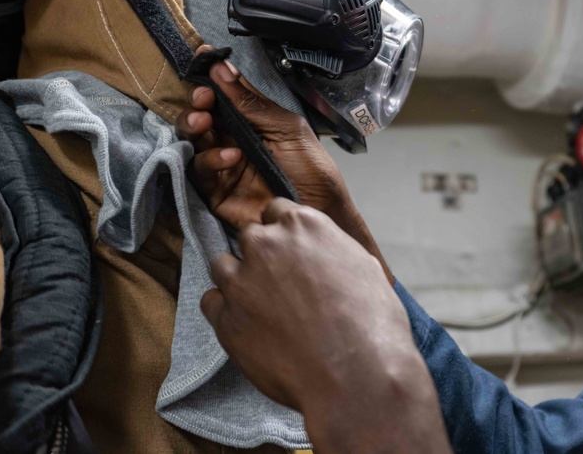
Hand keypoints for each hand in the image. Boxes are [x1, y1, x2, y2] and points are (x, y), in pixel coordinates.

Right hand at [177, 46, 390, 281]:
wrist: (321, 212)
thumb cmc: (311, 169)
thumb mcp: (287, 129)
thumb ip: (252, 104)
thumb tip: (221, 68)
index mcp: (253, 122)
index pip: (226, 96)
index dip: (213, 79)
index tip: (203, 59)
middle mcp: (233, 140)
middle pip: (202, 117)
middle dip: (198, 104)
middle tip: (203, 99)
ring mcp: (222, 166)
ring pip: (193, 142)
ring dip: (195, 127)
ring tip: (205, 122)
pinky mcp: (216, 193)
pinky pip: (200, 172)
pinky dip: (211, 160)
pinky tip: (231, 156)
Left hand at [202, 199, 450, 453]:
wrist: (356, 373)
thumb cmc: (372, 322)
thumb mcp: (364, 267)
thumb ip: (332, 250)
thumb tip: (326, 256)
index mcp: (303, 225)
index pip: (276, 210)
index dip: (283, 233)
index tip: (291, 252)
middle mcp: (266, 244)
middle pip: (249, 237)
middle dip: (261, 255)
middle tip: (280, 284)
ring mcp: (241, 281)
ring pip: (222, 266)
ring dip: (238, 280)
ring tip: (262, 307)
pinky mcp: (226, 319)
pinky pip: (210, 303)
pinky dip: (225, 312)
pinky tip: (248, 327)